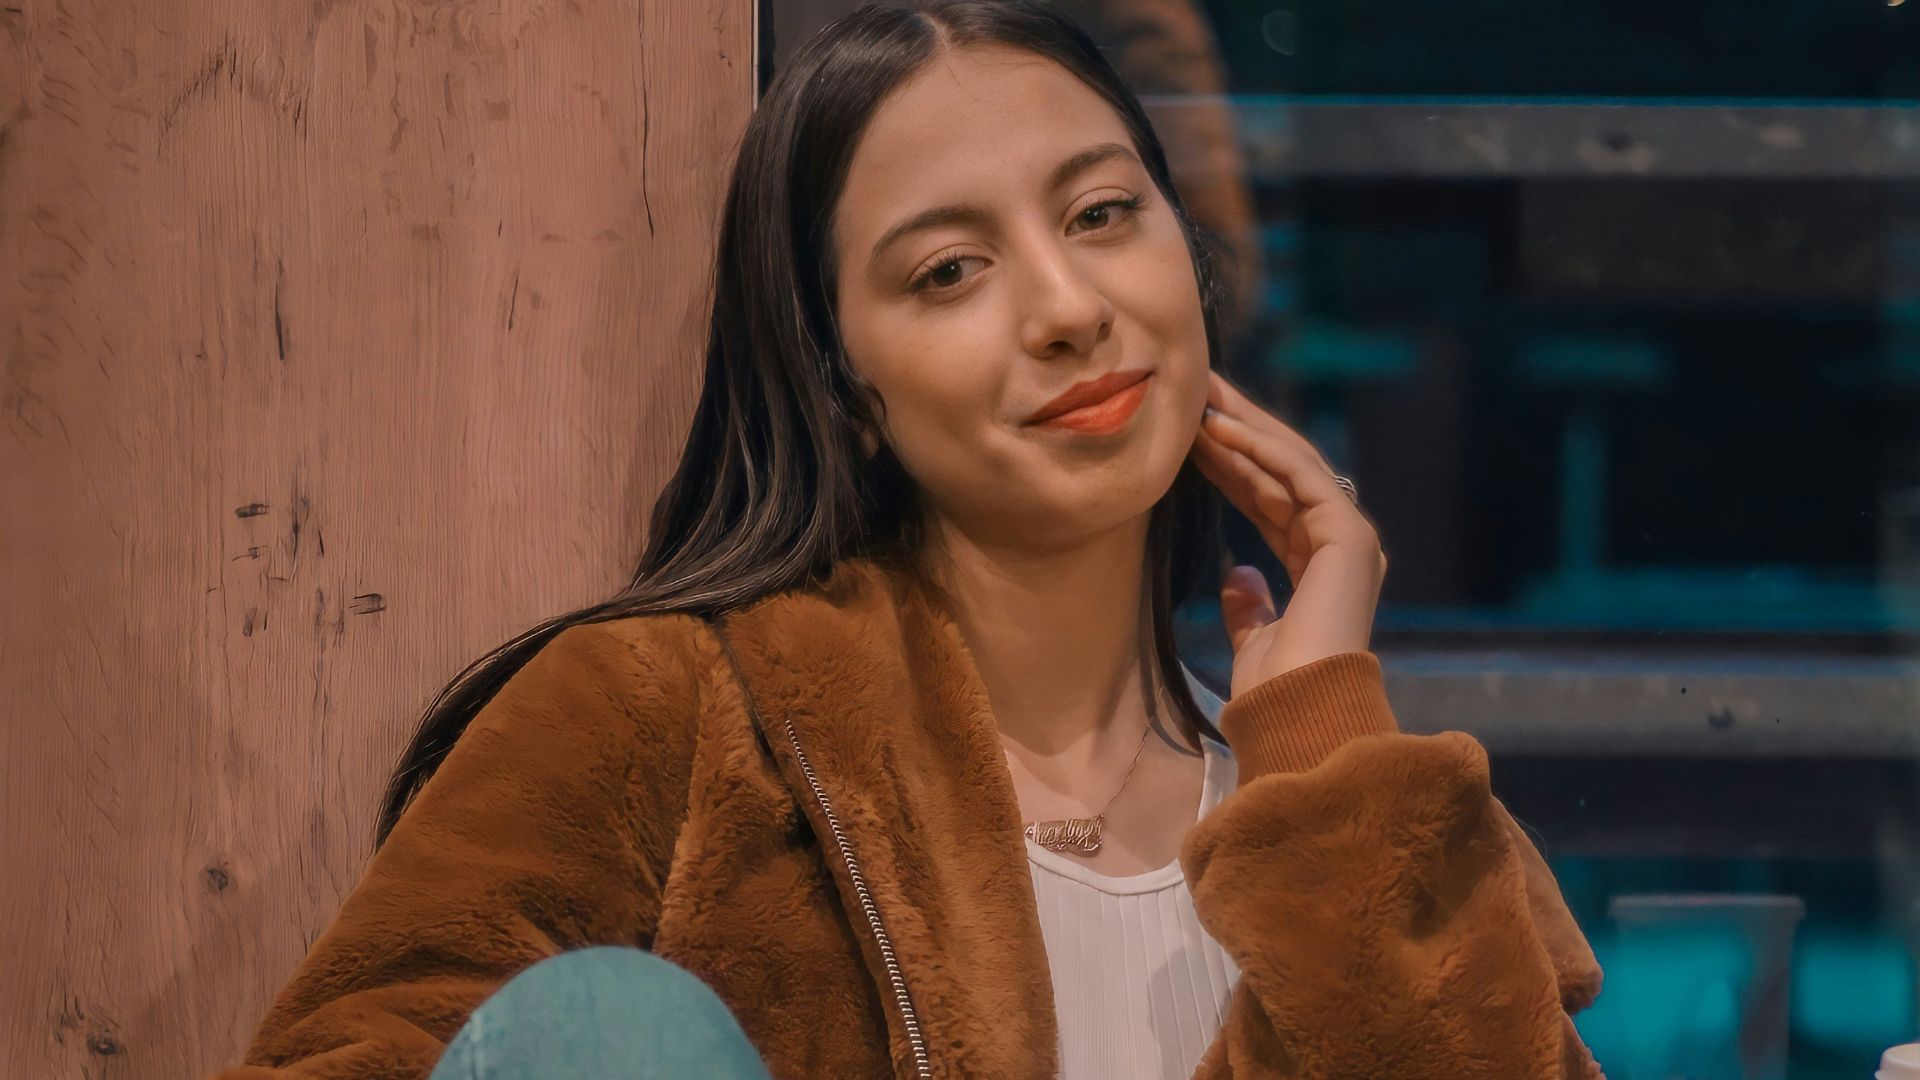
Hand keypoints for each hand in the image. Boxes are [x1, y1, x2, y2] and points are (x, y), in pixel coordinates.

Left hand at [1188, 371, 1386, 698]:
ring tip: (1201, 398)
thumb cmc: (1275, 690)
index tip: (1193, 437)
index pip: (1271, 501)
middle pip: (1283, 473)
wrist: (1298, 713)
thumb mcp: (1253, 639)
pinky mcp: (1349, 535)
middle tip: (1197, 393)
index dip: (1233, 467)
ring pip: (1292, 465)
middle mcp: (1341, 546)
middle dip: (1240, 431)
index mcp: (1320, 568)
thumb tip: (1239, 574)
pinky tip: (1223, 428)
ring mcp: (1350, 537)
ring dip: (1245, 429)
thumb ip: (1250, 606)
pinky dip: (1261, 450)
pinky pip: (1301, 476)